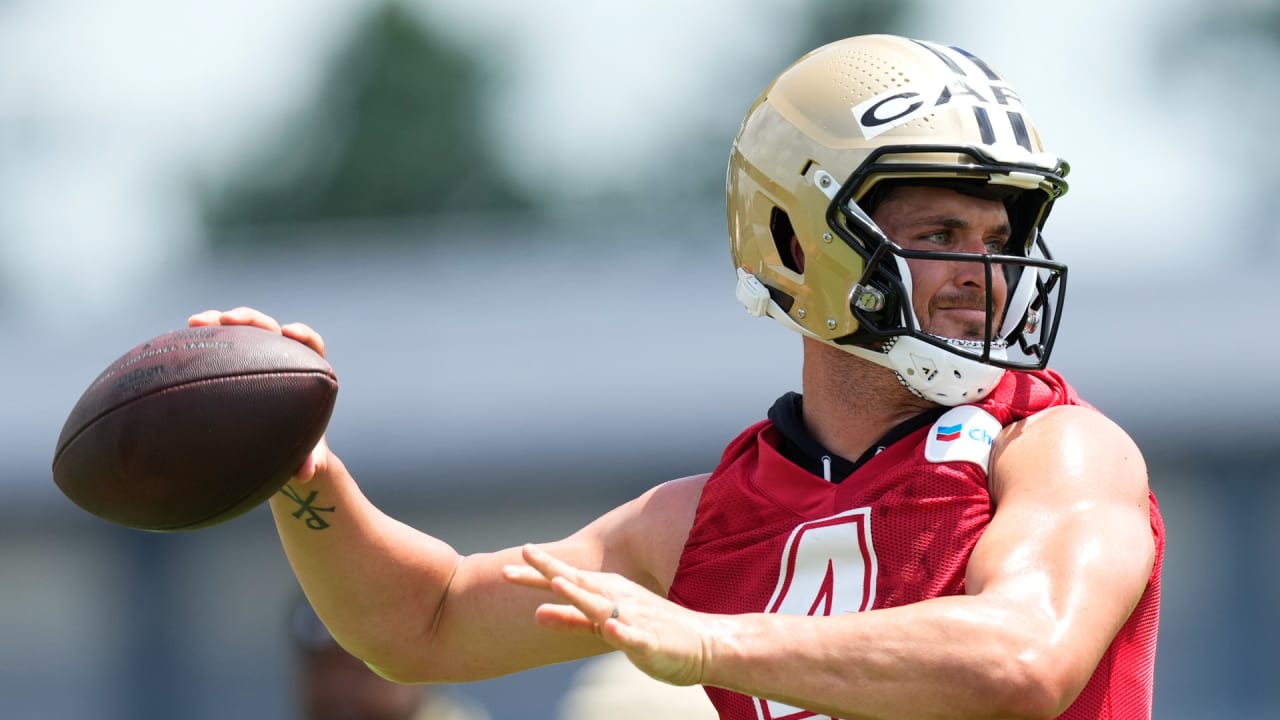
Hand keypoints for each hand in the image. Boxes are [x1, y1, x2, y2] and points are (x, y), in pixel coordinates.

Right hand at [187, 306, 330, 481]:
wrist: (279, 448)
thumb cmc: (298, 448)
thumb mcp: (304, 455)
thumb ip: (310, 461)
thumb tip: (307, 474)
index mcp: (306, 375)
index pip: (310, 345)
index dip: (302, 335)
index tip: (290, 333)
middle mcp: (281, 359)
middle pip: (269, 329)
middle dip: (250, 320)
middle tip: (230, 319)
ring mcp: (254, 358)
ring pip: (239, 333)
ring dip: (218, 323)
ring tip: (195, 322)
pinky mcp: (232, 363)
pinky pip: (217, 347)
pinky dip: (201, 342)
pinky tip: (177, 343)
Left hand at [503, 544, 710, 686]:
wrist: (703, 645)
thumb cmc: (649, 632)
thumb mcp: (602, 627)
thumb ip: (571, 620)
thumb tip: (535, 612)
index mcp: (605, 593)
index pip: (565, 581)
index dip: (536, 574)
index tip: (505, 568)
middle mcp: (618, 599)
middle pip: (579, 585)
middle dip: (550, 573)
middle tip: (520, 557)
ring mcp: (635, 618)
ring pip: (604, 606)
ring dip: (582, 595)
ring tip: (558, 584)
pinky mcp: (651, 641)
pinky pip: (635, 637)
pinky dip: (623, 631)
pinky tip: (610, 627)